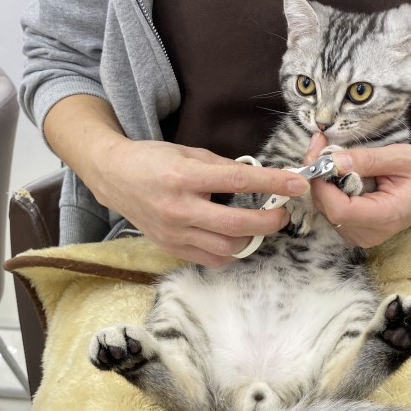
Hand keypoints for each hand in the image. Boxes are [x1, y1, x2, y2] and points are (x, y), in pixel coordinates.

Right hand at [85, 138, 309, 266]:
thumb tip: (256, 178)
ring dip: (250, 238)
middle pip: (236, 224)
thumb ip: (222, 166)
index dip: (272, 183)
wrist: (114, 177)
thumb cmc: (152, 160)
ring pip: (226, 248)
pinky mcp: (171, 248)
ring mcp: (174, 232)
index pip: (238, 181)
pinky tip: (233, 237)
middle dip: (269, 222)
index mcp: (184, 176)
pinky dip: (229, 251)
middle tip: (282, 213)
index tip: (297, 184)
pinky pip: (210, 259)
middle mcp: (179, 208)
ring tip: (257, 225)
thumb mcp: (188, 152)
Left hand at [306, 133, 410, 247]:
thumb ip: (367, 160)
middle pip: (328, 210)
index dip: (323, 185)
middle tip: (320, 146)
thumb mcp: (401, 157)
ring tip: (330, 155)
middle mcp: (370, 234)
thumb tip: (334, 161)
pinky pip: (331, 211)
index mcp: (385, 217)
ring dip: (322, 182)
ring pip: (325, 210)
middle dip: (319, 178)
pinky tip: (336, 172)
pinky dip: (328, 190)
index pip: (339, 210)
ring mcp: (361, 236)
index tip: (320, 157)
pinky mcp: (354, 232)